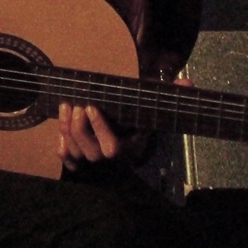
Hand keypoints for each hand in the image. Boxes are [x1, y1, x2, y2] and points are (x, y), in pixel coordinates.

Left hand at [56, 77, 193, 170]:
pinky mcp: (80, 164)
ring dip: (67, 129)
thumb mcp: (153, 108)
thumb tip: (187, 82)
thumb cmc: (138, 119)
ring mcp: (94, 164)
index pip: (112, 148)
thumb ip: (169, 95)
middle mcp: (111, 162)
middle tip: (76, 104)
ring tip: (66, 106)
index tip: (91, 106)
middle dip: (79, 127)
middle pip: (90, 152)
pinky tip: (62, 124)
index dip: (99, 128)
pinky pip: (66, 159)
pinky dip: (61, 143)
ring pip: (75, 153)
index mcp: (130, 149)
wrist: (127, 140)